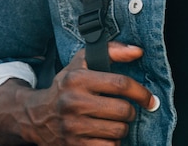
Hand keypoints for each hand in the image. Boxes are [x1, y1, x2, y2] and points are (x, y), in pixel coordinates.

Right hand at [0, 42, 157, 144]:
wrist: (38, 116)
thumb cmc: (67, 84)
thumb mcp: (83, 61)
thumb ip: (112, 51)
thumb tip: (138, 51)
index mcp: (78, 78)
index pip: (120, 84)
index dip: (140, 92)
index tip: (149, 98)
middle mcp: (74, 102)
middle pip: (123, 110)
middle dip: (131, 111)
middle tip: (127, 109)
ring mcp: (73, 127)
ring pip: (118, 131)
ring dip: (122, 127)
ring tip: (114, 120)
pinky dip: (112, 142)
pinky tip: (105, 133)